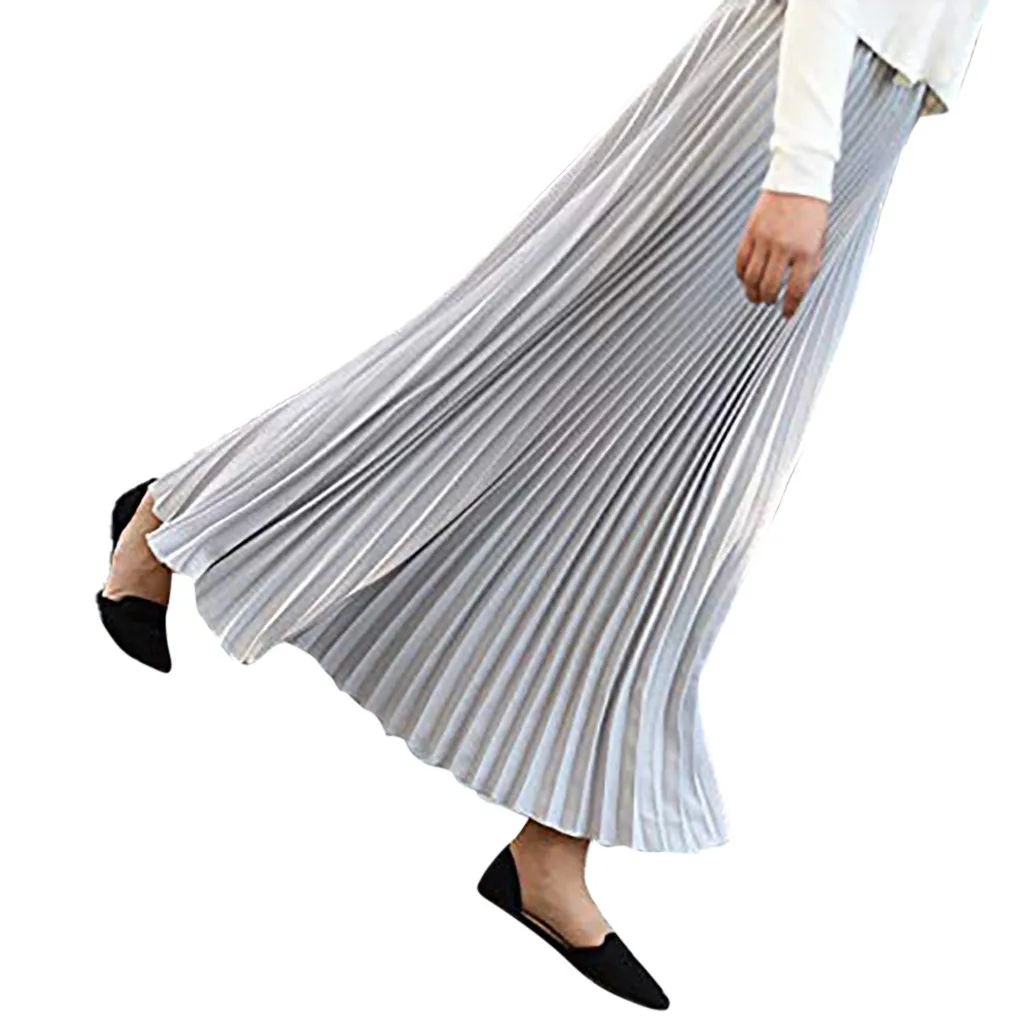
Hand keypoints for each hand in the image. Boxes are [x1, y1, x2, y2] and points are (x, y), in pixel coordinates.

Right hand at [735, 190, 829, 318]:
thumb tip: (798, 289)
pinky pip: (741, 261)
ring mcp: (765, 240)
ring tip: (755, 296)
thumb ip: (811, 264)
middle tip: (768, 302)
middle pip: (770, 287)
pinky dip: (741, 274)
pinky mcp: (751, 232)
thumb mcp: (820, 239)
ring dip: (752, 292)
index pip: (796, 290)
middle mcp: (785, 247)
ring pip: (752, 278)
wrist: (799, 177)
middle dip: (768, 300)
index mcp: (806, 250)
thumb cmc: (812, 208)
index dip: (790, 307)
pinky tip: (745, 278)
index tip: (786, 314)